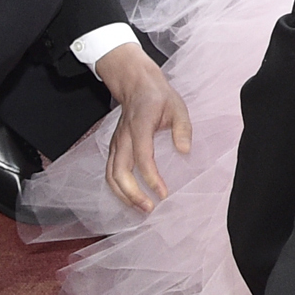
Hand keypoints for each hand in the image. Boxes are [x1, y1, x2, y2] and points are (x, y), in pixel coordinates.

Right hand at [99, 43, 193, 209]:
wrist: (136, 85)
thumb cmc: (158, 97)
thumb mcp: (178, 106)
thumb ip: (183, 128)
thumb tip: (184, 150)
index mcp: (139, 125)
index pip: (143, 157)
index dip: (151, 178)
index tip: (163, 193)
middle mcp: (123, 137)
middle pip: (119, 171)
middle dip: (132, 194)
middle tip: (149, 208)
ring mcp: (115, 143)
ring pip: (110, 175)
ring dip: (123, 195)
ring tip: (140, 208)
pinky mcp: (113, 148)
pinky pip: (110, 172)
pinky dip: (117, 189)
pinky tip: (130, 199)